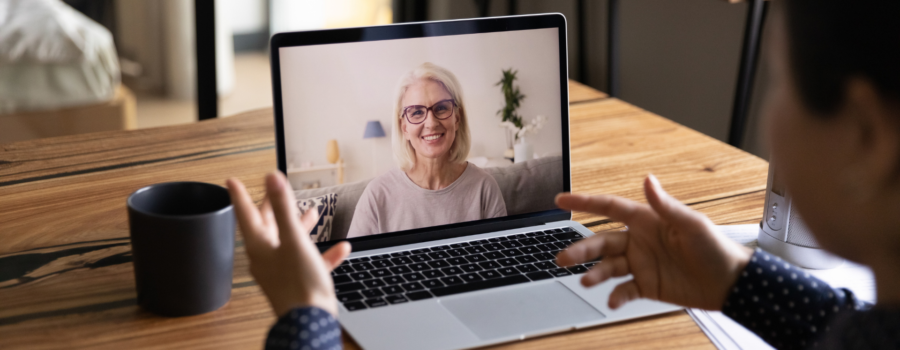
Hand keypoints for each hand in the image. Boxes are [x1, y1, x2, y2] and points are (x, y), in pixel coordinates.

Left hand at [226, 172, 350, 317]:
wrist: (310, 321)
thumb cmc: (298, 284)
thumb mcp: (293, 239)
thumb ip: (283, 207)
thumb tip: (271, 179)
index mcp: (259, 246)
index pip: (245, 214)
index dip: (240, 195)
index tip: (232, 181)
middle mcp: (267, 257)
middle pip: (268, 226)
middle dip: (276, 208)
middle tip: (275, 193)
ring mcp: (282, 270)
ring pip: (290, 242)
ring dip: (301, 226)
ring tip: (314, 213)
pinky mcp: (297, 282)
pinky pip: (308, 261)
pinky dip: (322, 252)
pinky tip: (339, 248)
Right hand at [554, 174, 751, 310]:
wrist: (731, 284)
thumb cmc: (715, 248)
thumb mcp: (691, 224)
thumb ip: (665, 205)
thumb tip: (648, 180)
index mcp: (646, 221)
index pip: (609, 208)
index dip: (584, 203)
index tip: (560, 200)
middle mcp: (639, 241)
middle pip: (601, 242)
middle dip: (580, 249)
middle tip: (563, 258)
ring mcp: (641, 264)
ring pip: (608, 267)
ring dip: (595, 274)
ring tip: (586, 281)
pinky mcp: (647, 285)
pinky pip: (624, 290)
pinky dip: (616, 295)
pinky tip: (613, 301)